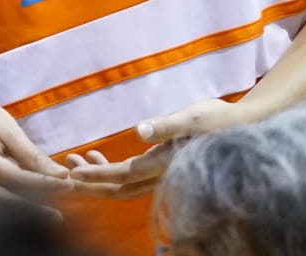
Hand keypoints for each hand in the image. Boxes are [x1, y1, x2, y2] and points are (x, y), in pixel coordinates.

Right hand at [0, 97, 70, 205]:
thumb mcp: (9, 129)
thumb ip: (31, 155)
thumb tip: (60, 176)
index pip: (13, 178)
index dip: (42, 184)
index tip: (66, 184)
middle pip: (3, 200)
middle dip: (33, 207)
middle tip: (58, 214)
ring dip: (23, 211)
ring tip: (48, 214)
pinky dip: (10, 208)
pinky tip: (29, 209)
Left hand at [66, 98, 255, 197]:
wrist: (245, 126)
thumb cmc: (219, 118)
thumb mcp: (192, 116)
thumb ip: (165, 125)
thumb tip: (139, 132)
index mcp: (165, 163)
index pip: (124, 175)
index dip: (96, 176)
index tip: (70, 174)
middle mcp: (161, 174)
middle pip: (118, 188)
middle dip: (89, 183)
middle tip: (60, 174)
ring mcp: (162, 173)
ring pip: (122, 184)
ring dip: (96, 176)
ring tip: (71, 162)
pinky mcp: (162, 166)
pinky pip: (130, 176)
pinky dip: (110, 170)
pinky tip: (94, 157)